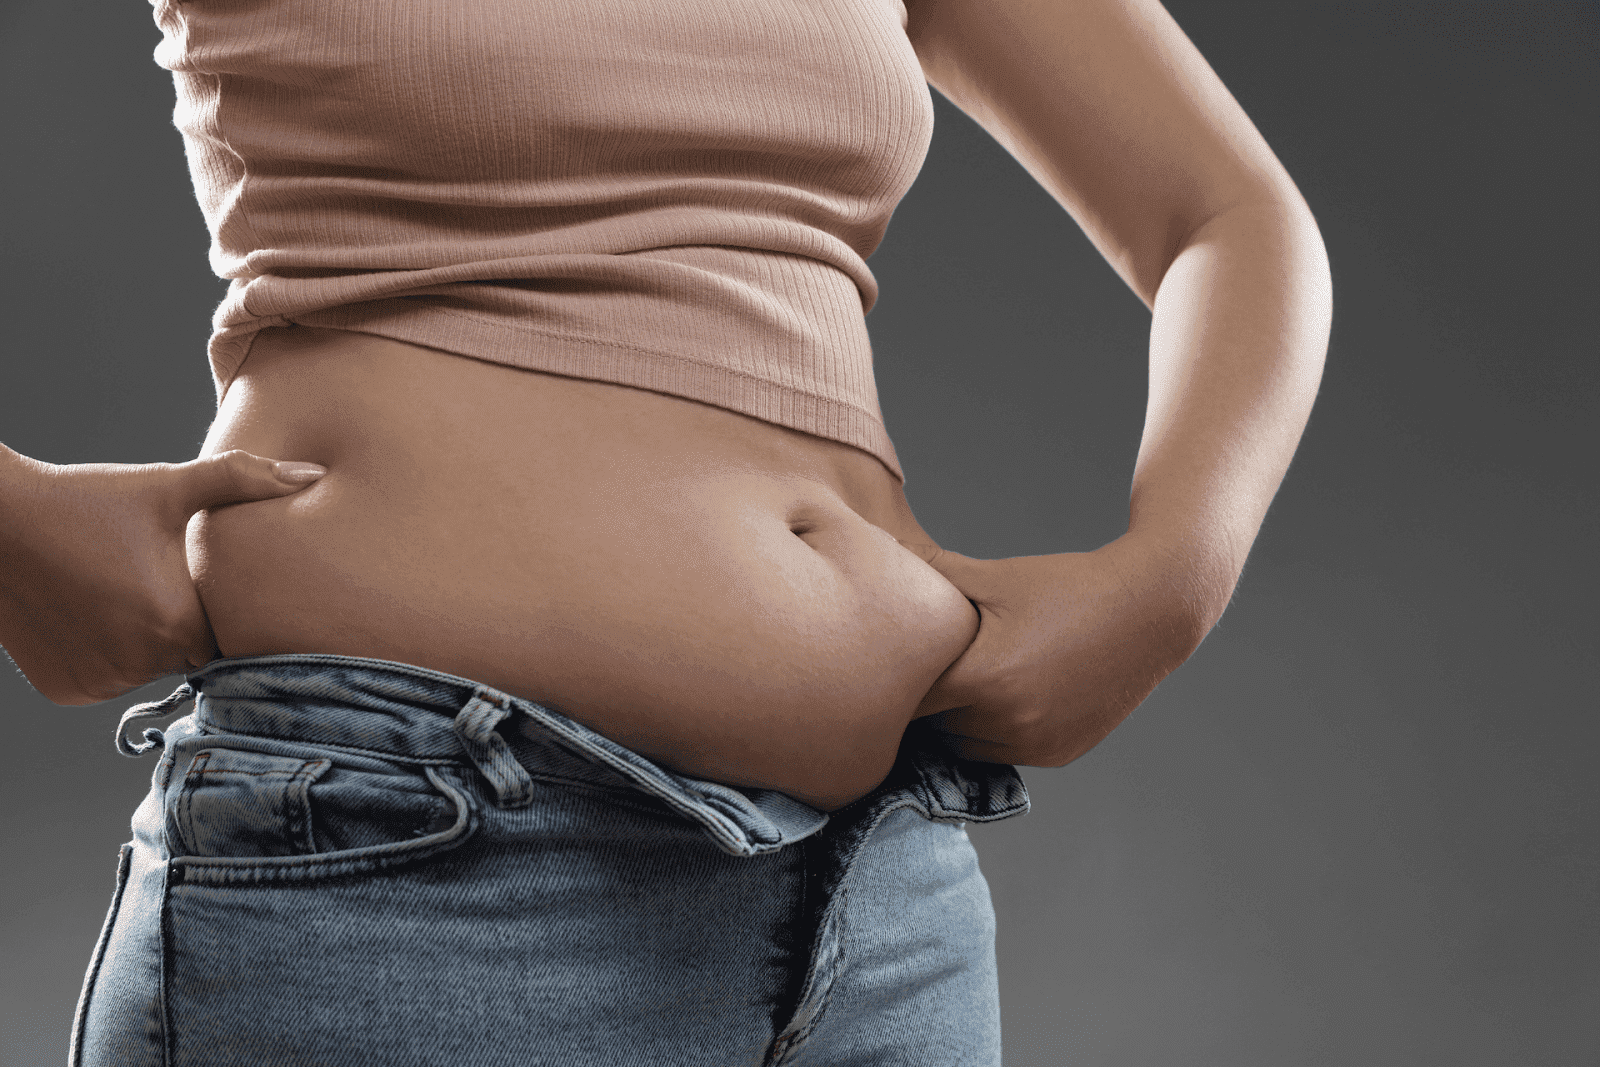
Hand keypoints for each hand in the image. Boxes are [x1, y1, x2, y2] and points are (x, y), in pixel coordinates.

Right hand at [0, 450, 326, 705]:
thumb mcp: (170, 488)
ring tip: (118, 588)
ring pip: (150, 668)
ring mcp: (98, 683)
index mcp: (176, 624)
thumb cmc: (87, 499)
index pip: (230, 636)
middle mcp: (138, 664)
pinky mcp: (67, 691)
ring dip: (146, 641)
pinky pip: (109, 677)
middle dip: (184, 623)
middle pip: (191, 654)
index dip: (223, 610)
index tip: (204, 582)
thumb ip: (244, 480)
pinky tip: (90, 610)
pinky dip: (107, 654)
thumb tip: (314, 472)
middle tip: (152, 578)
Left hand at [895, 535, 1218, 765]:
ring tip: (960, 682)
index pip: (910, 696)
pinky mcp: (1059, 753)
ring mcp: (1037, 743)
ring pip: (964, 744)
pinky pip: (1002, 752)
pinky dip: (992, 731)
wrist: (1152, 609)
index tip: (877, 667)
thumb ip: (934, 570)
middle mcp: (1010, 722)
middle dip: (924, 700)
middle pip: (933, 724)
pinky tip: (1000, 695)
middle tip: (916, 671)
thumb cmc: (1069, 586)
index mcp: (986, 678)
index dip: (892, 680)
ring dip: (956, 721)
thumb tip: (879, 548)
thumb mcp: (997, 576)